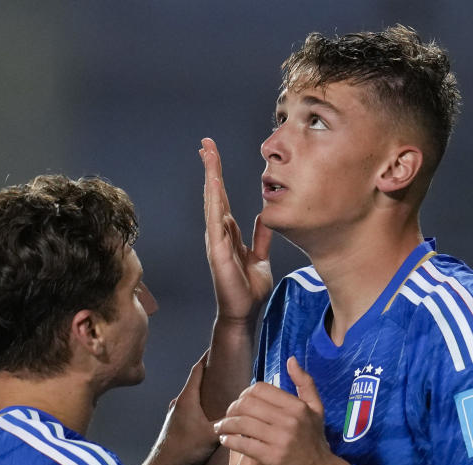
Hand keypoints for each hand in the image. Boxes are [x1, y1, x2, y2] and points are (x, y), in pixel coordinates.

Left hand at [151, 352, 218, 464]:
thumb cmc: (186, 449)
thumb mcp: (212, 434)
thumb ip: (229, 422)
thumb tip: (246, 414)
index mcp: (187, 399)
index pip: (197, 370)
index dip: (206, 358)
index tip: (214, 349)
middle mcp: (178, 402)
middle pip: (194, 381)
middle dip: (208, 374)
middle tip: (222, 367)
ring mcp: (174, 413)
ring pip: (191, 395)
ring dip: (202, 391)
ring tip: (217, 390)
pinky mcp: (173, 423)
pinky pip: (187, 407)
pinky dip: (198, 404)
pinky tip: (206, 413)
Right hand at [201, 137, 272, 324]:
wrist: (243, 312)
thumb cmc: (249, 288)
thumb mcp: (260, 257)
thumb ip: (261, 237)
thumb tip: (265, 215)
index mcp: (229, 232)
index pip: (222, 197)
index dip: (218, 175)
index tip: (213, 153)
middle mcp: (219, 233)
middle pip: (214, 194)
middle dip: (210, 168)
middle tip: (206, 144)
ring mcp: (216, 241)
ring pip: (212, 202)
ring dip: (210, 177)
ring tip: (207, 155)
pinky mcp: (218, 251)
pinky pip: (215, 221)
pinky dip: (214, 202)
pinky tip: (214, 184)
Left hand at [215, 356, 349, 464]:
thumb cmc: (314, 441)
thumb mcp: (316, 409)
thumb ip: (305, 383)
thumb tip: (291, 360)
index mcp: (297, 406)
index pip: (259, 389)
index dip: (244, 394)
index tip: (239, 404)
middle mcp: (289, 420)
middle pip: (247, 404)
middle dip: (231, 409)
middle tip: (226, 416)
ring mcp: (280, 439)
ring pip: (242, 424)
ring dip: (225, 425)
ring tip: (220, 428)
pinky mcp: (271, 458)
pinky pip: (243, 444)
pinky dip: (229, 440)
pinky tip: (225, 440)